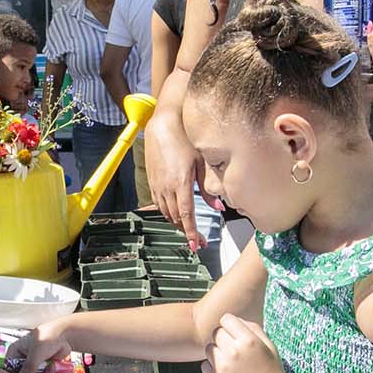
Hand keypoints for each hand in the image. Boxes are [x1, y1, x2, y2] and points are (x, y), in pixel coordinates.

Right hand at [5, 325, 76, 372]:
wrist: (64, 336)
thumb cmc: (47, 337)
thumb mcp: (36, 353)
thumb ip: (29, 368)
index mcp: (15, 352)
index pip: (9, 369)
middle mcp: (22, 360)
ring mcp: (32, 365)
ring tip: (49, 368)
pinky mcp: (41, 368)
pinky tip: (52, 367)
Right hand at [146, 120, 203, 250]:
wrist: (162, 127)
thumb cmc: (184, 141)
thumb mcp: (201, 163)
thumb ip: (209, 187)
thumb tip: (220, 207)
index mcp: (181, 182)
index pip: (186, 214)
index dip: (191, 232)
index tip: (195, 245)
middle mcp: (166, 187)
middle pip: (175, 218)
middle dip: (186, 232)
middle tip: (197, 242)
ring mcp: (157, 185)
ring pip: (166, 213)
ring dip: (177, 224)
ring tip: (188, 230)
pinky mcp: (152, 182)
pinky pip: (159, 204)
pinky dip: (168, 213)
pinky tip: (175, 214)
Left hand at [203, 313, 293, 372]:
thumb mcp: (270, 347)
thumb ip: (253, 329)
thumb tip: (237, 320)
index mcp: (249, 341)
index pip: (226, 319)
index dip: (231, 325)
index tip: (236, 333)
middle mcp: (233, 352)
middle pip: (216, 333)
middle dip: (224, 338)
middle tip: (235, 349)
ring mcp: (222, 367)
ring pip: (208, 348)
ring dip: (217, 352)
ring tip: (231, 362)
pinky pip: (204, 365)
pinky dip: (212, 367)